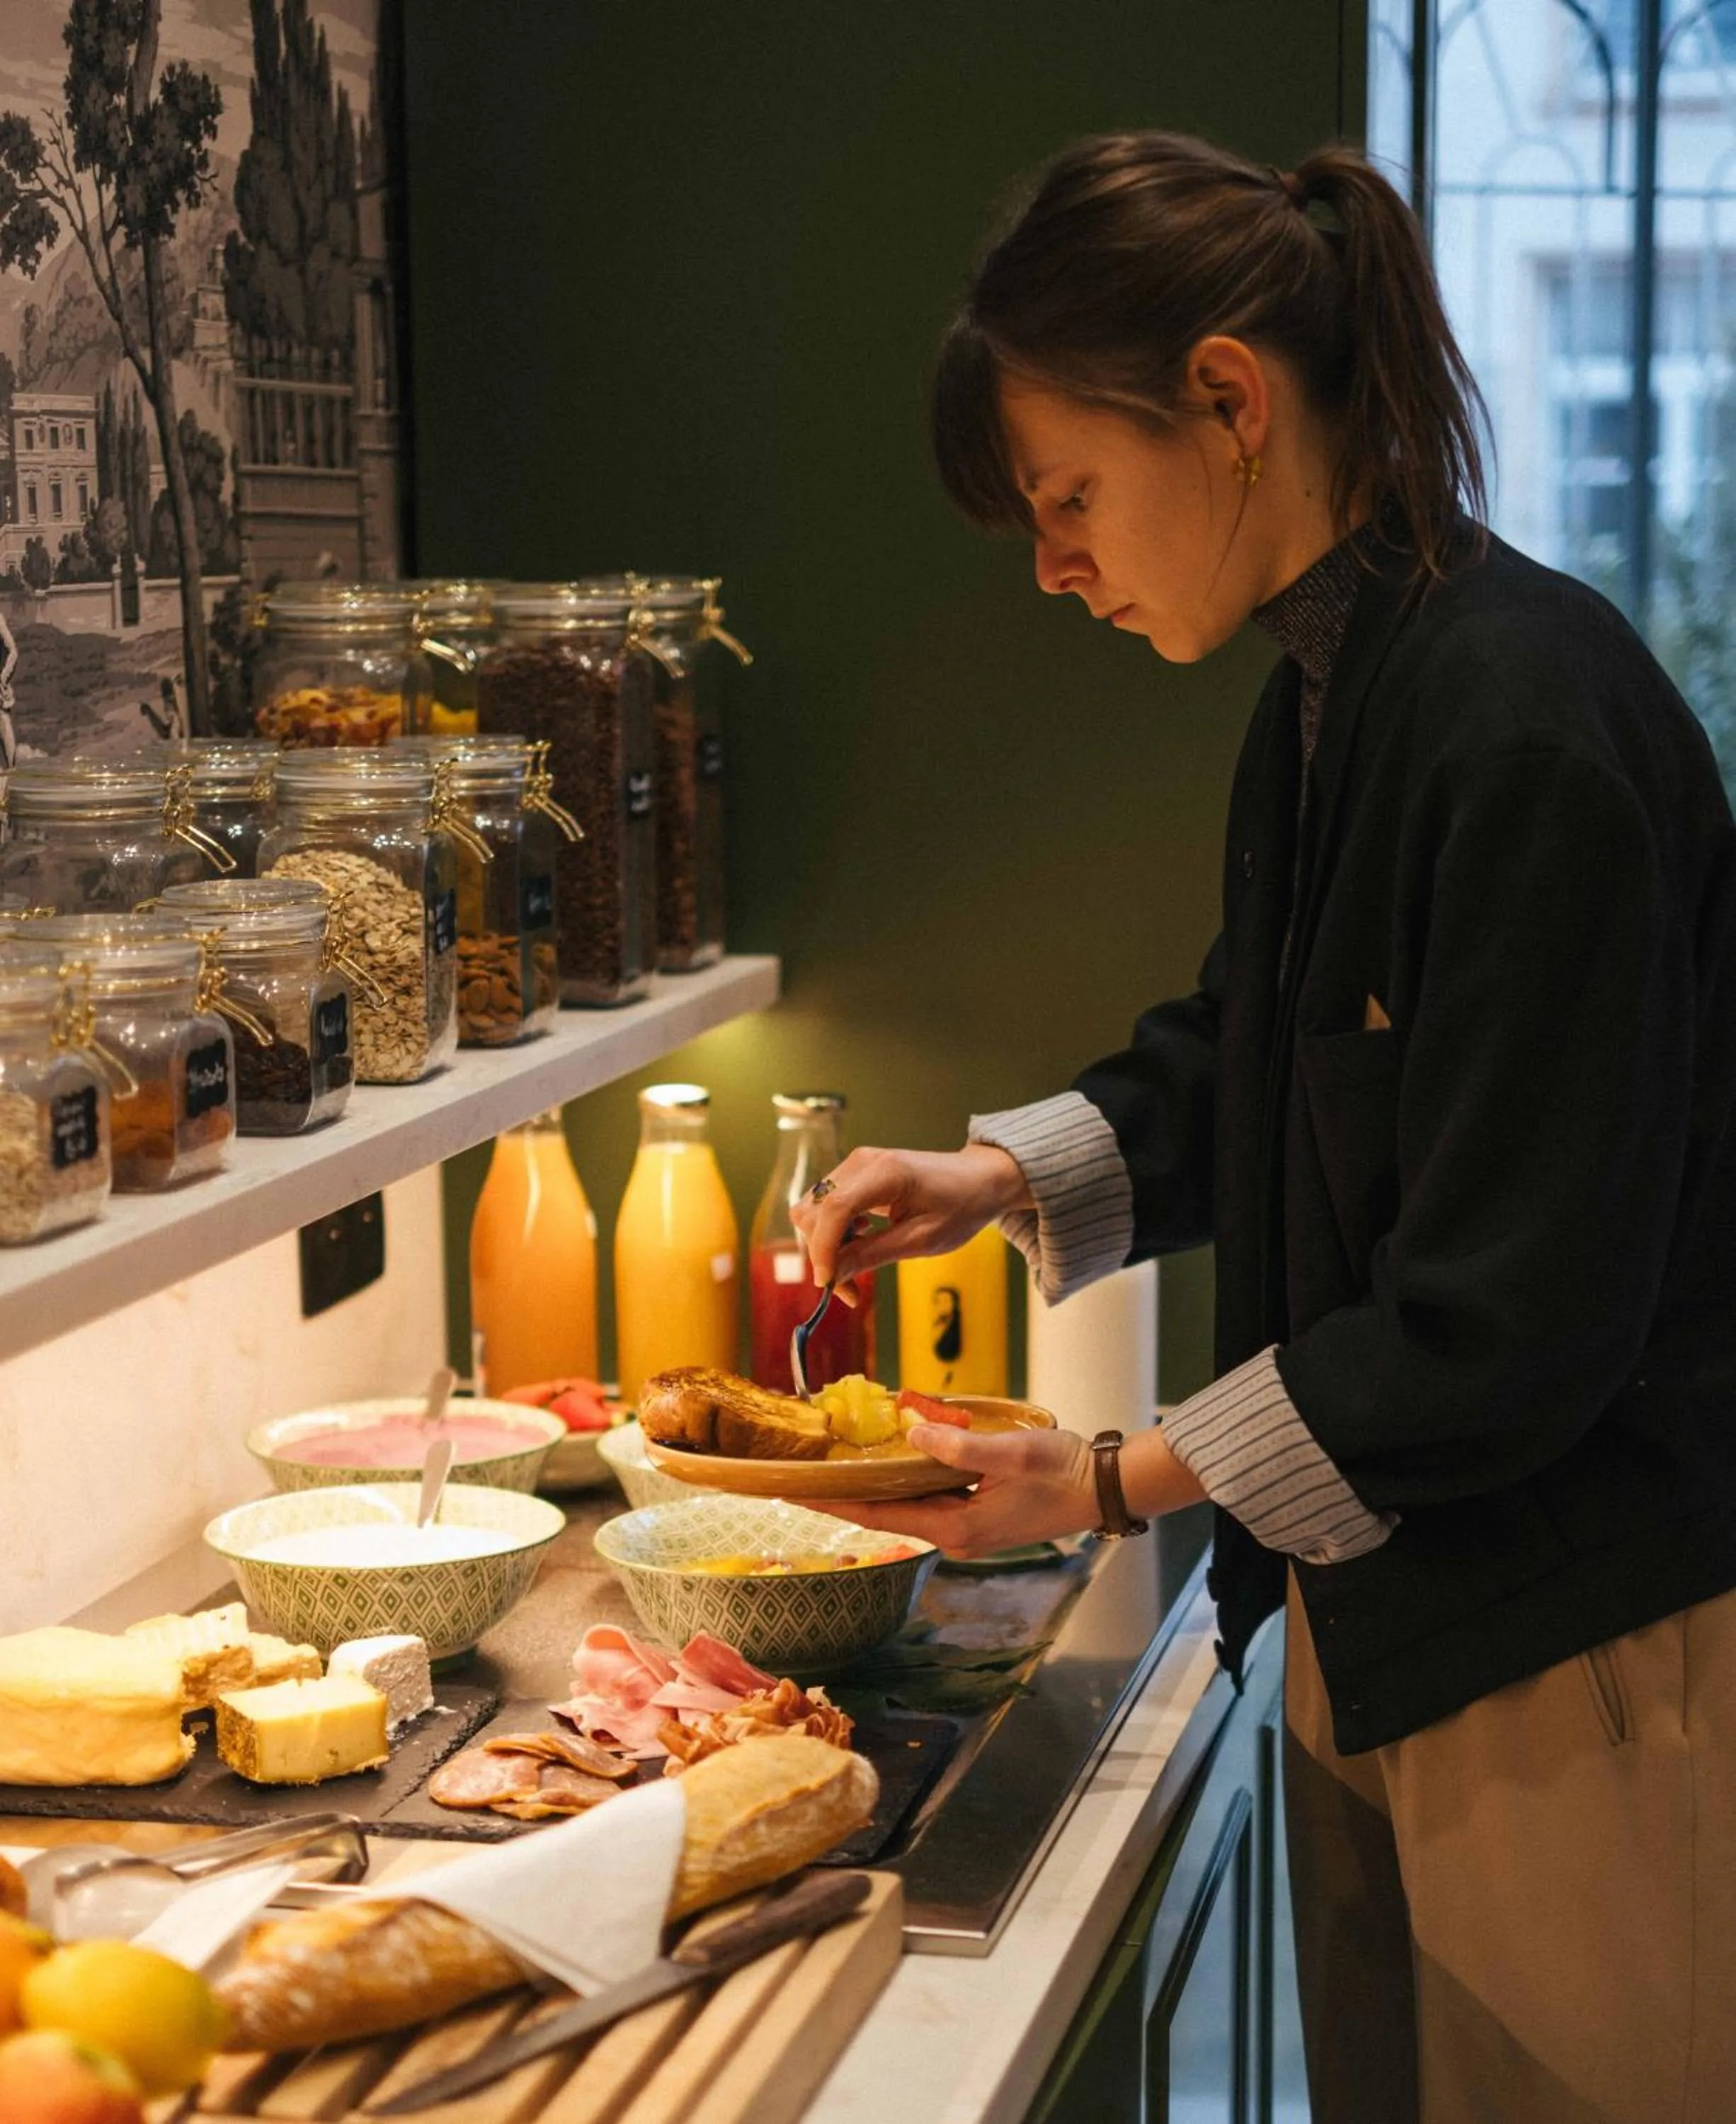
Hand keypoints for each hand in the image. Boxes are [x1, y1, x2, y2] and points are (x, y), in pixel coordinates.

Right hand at [791, 1143, 1031, 1297]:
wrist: (979, 1181)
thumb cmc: (960, 1207)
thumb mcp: (922, 1240)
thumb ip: (872, 1255)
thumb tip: (830, 1278)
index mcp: (886, 1172)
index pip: (834, 1208)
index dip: (823, 1249)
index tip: (828, 1285)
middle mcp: (863, 1162)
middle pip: (814, 1210)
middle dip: (823, 1253)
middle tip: (850, 1289)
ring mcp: (856, 1165)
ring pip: (813, 1210)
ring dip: (826, 1245)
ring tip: (856, 1265)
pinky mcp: (855, 1175)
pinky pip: (826, 1207)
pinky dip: (833, 1233)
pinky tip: (860, 1241)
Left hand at [808, 1421, 1097, 1559]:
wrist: (1104, 1486)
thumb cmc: (1063, 1471)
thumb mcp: (1013, 1452)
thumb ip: (961, 1447)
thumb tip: (910, 1432)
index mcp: (958, 1527)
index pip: (880, 1514)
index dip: (835, 1502)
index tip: (794, 1491)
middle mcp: (956, 1535)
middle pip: (886, 1513)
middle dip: (844, 1494)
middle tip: (802, 1474)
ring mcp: (967, 1528)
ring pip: (906, 1504)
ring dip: (873, 1485)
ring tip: (833, 1465)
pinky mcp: (978, 1516)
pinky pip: (928, 1498)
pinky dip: (904, 1480)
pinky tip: (890, 1459)